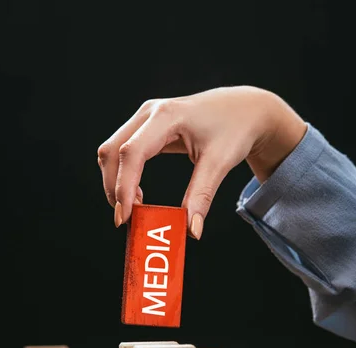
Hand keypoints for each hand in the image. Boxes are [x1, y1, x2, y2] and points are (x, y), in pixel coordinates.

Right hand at [97, 86, 305, 238]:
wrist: (243, 109)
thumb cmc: (234, 129)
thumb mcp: (220, 163)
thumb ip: (202, 196)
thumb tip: (192, 230)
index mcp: (167, 116)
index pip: (132, 153)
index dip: (123, 186)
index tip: (125, 217)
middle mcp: (150, 113)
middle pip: (112, 151)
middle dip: (114, 188)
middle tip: (127, 219)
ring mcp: (145, 118)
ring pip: (112, 151)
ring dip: (116, 182)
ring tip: (135, 208)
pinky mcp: (145, 127)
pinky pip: (122, 152)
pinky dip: (123, 175)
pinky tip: (138, 195)